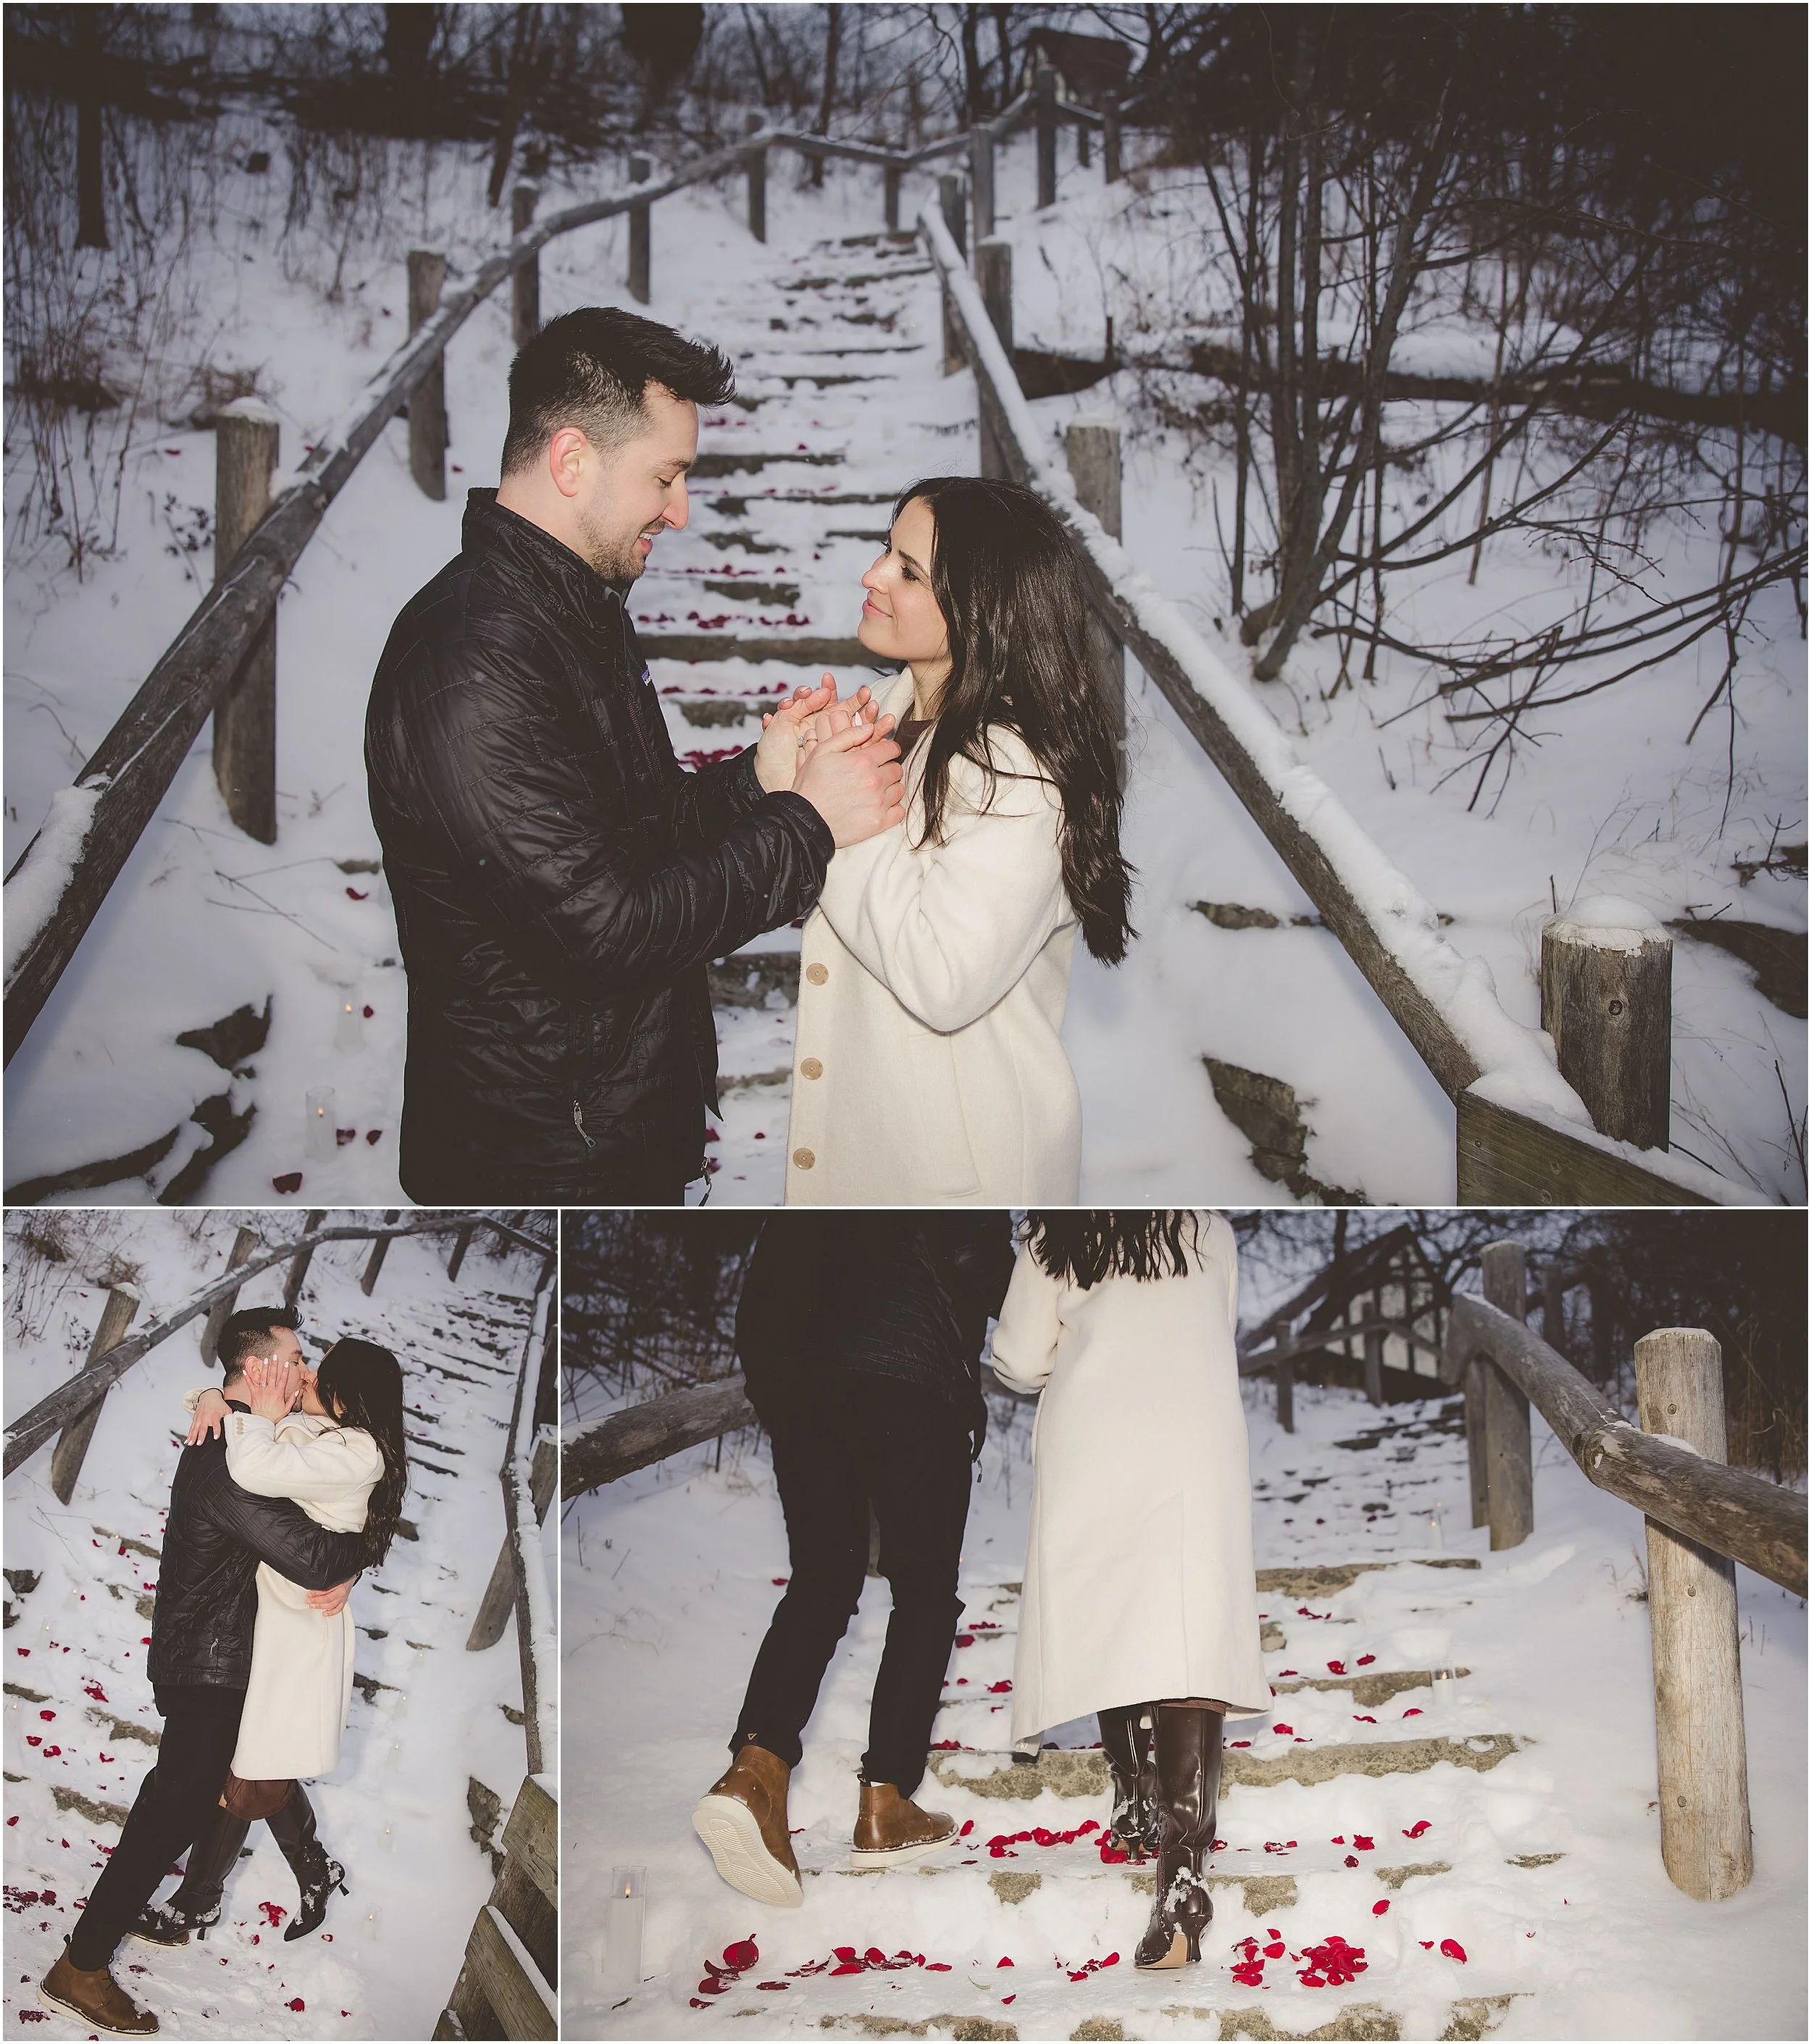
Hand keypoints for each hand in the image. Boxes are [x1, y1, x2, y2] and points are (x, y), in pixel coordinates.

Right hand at [186, 1389, 230, 1446]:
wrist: (209, 1396)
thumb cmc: (218, 1403)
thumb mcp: (226, 1408)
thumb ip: (230, 1417)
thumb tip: (234, 1424)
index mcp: (214, 1416)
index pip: (216, 1425)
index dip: (216, 1431)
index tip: (215, 1437)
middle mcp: (205, 1418)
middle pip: (203, 1428)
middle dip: (201, 1436)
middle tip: (199, 1443)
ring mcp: (199, 1419)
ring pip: (195, 1429)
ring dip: (192, 1437)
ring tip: (191, 1444)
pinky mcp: (195, 1419)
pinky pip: (191, 1428)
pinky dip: (188, 1435)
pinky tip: (187, 1441)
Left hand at [243, 1354, 301, 1422]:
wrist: (262, 1421)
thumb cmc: (274, 1416)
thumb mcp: (286, 1409)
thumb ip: (292, 1399)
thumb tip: (297, 1391)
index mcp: (279, 1393)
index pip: (283, 1379)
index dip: (285, 1370)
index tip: (286, 1363)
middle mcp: (270, 1390)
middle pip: (273, 1375)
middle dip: (274, 1365)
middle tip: (274, 1356)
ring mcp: (261, 1392)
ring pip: (263, 1377)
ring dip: (264, 1367)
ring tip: (265, 1359)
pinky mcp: (254, 1394)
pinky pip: (250, 1384)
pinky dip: (247, 1377)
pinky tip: (245, 1370)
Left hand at [306, 1577, 354, 1614]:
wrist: (352, 1574)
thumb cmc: (343, 1574)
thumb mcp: (334, 1574)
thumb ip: (326, 1580)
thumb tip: (315, 1584)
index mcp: (339, 1584)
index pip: (326, 1590)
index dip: (316, 1593)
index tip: (309, 1594)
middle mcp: (342, 1592)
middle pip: (327, 1599)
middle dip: (316, 1600)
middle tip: (309, 1600)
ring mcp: (343, 1597)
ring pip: (331, 1605)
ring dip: (321, 1606)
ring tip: (313, 1606)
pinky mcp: (344, 1600)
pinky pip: (338, 1609)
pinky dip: (331, 1612)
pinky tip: (325, 1613)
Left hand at [753, 673, 878, 793]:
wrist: (770, 778)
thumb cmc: (772, 751)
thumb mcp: (781, 721)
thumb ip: (799, 704)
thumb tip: (822, 692)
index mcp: (813, 718)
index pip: (827, 700)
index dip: (830, 690)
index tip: (830, 680)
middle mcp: (828, 730)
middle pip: (849, 712)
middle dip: (859, 702)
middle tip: (867, 695)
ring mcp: (839, 746)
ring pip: (860, 728)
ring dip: (870, 717)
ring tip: (875, 709)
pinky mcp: (846, 761)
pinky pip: (865, 747)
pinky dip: (876, 736)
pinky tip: (885, 725)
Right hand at [793, 713, 905, 847]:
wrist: (804, 820)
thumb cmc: (810, 786)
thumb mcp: (822, 752)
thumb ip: (848, 736)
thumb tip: (870, 727)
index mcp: (863, 761)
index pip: (892, 749)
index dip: (889, 750)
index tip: (885, 755)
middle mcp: (874, 780)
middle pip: (897, 769)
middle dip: (888, 769)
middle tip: (877, 774)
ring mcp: (878, 803)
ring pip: (899, 789)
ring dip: (891, 788)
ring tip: (877, 791)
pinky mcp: (879, 822)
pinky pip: (899, 812)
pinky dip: (893, 808)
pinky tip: (881, 806)